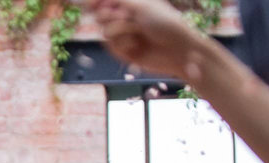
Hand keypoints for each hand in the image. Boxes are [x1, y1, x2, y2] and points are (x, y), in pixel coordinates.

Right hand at [91, 0, 208, 82]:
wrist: (177, 50)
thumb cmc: (165, 23)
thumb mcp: (142, 6)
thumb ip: (119, 0)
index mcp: (132, 3)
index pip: (107, 1)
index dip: (96, 2)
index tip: (91, 4)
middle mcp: (126, 18)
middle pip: (100, 16)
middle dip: (109, 16)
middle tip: (125, 17)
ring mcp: (124, 35)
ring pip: (105, 31)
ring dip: (120, 31)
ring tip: (137, 33)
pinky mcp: (123, 52)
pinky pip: (110, 47)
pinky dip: (122, 45)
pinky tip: (136, 46)